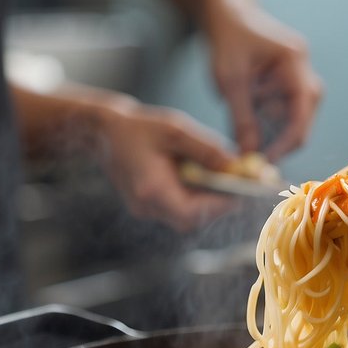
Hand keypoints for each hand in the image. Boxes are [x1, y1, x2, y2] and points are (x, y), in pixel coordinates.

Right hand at [96, 100, 238, 231]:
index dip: (221, 205)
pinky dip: (193, 199)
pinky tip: (201, 181)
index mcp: (152, 188)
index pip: (193, 211)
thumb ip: (207, 149)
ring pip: (185, 218)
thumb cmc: (138, 127)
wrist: (103, 132)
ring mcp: (144, 210)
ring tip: (222, 182)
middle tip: (238, 187)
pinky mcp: (146, 207)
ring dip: (207, 203)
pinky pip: (176, 211)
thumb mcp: (176, 130)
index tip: (243, 191)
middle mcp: (146, 205)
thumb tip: (237, 166)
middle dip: (217, 205)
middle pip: (192, 219)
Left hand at [204, 5, 321, 160]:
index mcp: (295, 62)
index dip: (286, 141)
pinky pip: (283, 115)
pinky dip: (267, 127)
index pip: (302, 111)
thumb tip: (249, 153)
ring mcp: (298, 80)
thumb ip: (241, 117)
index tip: (264, 161)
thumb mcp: (230, 79)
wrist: (228, 13)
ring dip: (272, 136)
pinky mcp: (288, 88)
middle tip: (255, 161)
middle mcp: (304, 72)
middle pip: (303, 120)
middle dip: (280, 143)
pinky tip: (248, 133)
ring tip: (246, 145)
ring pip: (294, 121)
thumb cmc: (227, 37)